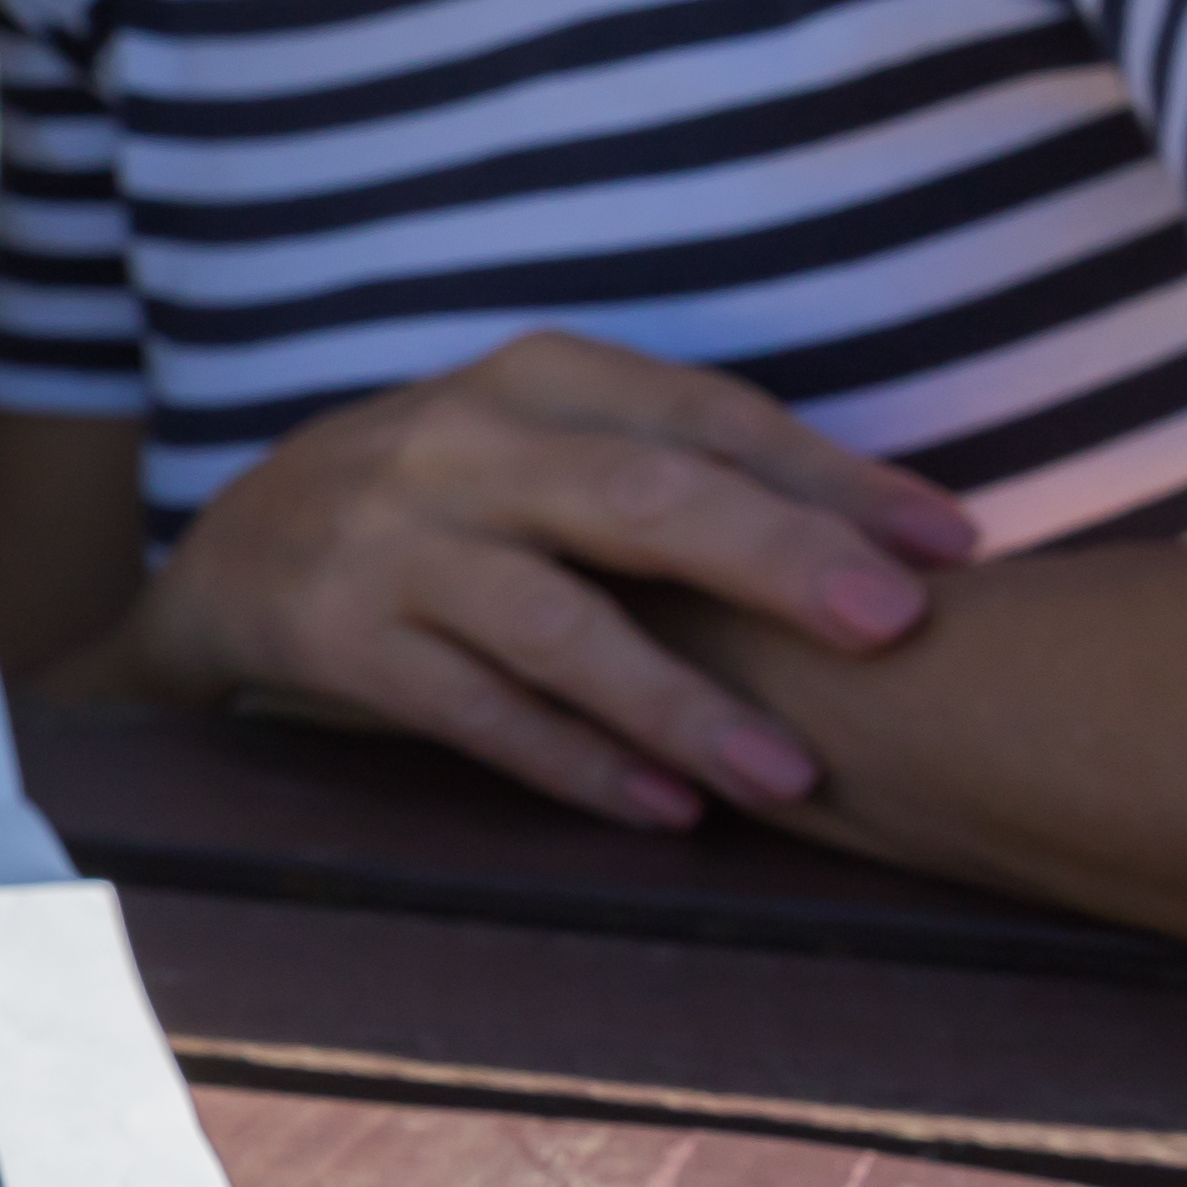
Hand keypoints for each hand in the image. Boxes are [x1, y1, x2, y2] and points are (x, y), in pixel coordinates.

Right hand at [118, 330, 980, 826]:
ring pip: (557, 625)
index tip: (954, 544)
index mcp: (539, 377)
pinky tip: (664, 809)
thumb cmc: (450, 499)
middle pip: (638, 499)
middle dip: (774, 561)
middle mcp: (462, 446)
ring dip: (682, 703)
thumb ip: (679, 468)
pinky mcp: (337, 639)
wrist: (232, 549)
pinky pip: (473, 710)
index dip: (834, 478)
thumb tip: (890, 542)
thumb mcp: (546, 442)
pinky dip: (573, 762)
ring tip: (791, 777)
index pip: (706, 417)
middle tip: (894, 628)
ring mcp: (392, 545)